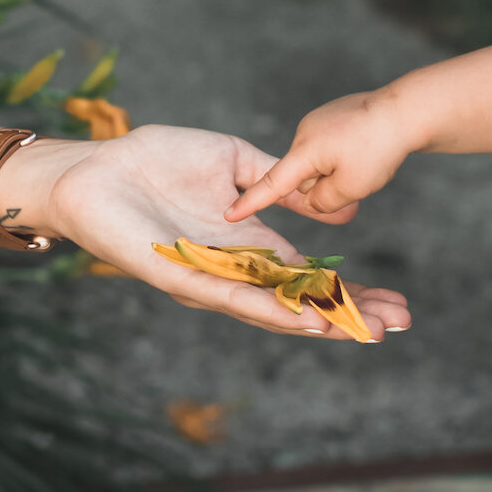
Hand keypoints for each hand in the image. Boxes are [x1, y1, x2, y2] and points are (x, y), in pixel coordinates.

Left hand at [4, 124, 411, 339]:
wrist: (95, 168)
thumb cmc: (153, 160)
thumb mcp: (231, 160)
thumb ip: (273, 177)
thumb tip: (317, 189)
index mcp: (247, 244)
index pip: (308, 277)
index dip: (350, 292)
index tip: (396, 305)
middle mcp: (232, 270)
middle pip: (299, 302)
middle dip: (347, 315)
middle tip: (396, 326)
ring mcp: (206, 278)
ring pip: (269, 308)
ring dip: (315, 321)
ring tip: (357, 331)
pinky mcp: (176, 276)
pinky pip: (226, 295)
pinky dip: (264, 309)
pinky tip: (298, 319)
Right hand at [223, 89, 416, 222]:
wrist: (407, 109)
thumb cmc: (378, 148)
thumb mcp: (350, 187)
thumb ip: (322, 201)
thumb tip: (313, 199)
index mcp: (304, 150)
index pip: (272, 183)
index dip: (251, 201)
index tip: (228, 214)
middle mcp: (305, 131)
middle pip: (303, 176)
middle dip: (324, 186)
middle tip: (359, 180)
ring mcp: (320, 120)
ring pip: (319, 163)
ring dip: (337, 171)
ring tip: (369, 160)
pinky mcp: (334, 115)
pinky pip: (331, 147)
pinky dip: (345, 156)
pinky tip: (368, 148)